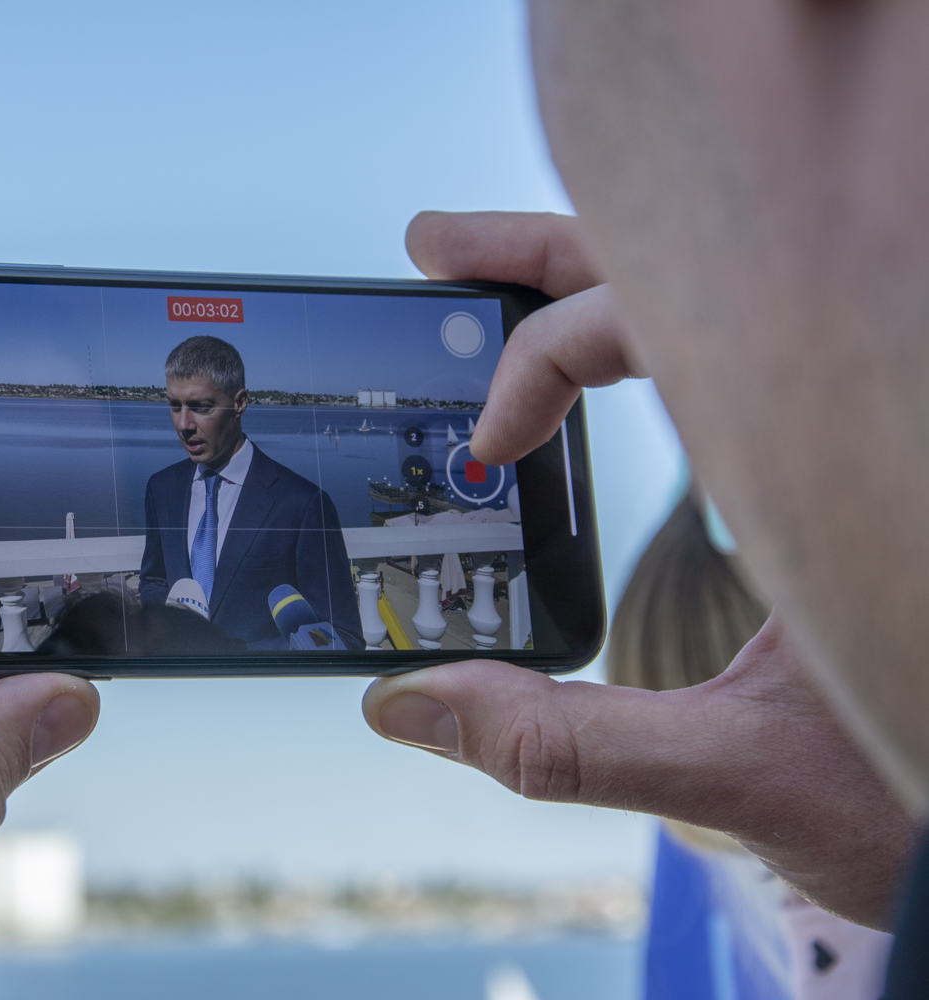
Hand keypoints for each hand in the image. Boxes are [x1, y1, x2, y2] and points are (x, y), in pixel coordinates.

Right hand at [380, 210, 920, 927]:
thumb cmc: (910, 799)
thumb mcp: (741, 774)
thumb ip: (565, 742)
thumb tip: (403, 705)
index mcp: (834, 452)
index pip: (669, 317)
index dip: (548, 355)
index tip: (490, 449)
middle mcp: (859, 401)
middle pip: (693, 262)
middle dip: (550, 251)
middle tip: (432, 249)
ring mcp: (863, 413)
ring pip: (728, 285)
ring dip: (600, 274)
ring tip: (486, 273)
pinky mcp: (860, 447)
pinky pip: (755, 339)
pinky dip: (655, 325)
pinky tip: (595, 344)